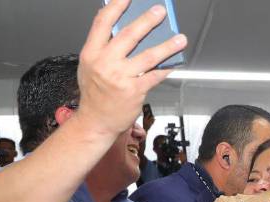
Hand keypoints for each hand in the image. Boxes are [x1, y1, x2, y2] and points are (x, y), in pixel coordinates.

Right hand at [76, 0, 186, 137]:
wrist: (96, 122)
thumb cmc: (94, 94)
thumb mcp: (89, 66)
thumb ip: (103, 48)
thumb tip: (123, 29)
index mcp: (91, 53)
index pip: (102, 23)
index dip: (116, 7)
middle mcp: (105, 63)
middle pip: (129, 35)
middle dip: (147, 21)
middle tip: (160, 11)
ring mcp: (121, 77)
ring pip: (148, 56)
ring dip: (167, 46)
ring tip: (180, 38)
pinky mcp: (135, 91)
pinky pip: (155, 75)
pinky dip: (167, 68)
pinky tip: (176, 62)